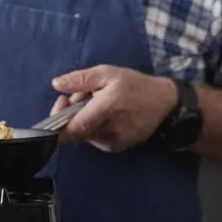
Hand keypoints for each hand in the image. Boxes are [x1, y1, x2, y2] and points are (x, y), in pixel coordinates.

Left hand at [49, 65, 177, 152]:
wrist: (165, 104)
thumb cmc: (134, 85)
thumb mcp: (107, 73)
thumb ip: (80, 79)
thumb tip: (56, 85)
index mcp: (107, 109)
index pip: (75, 128)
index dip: (58, 124)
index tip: (57, 109)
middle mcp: (110, 131)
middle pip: (76, 130)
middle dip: (71, 113)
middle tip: (82, 95)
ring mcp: (114, 143)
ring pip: (85, 134)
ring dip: (83, 119)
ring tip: (97, 103)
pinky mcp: (117, 148)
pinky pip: (95, 138)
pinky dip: (93, 127)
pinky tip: (104, 114)